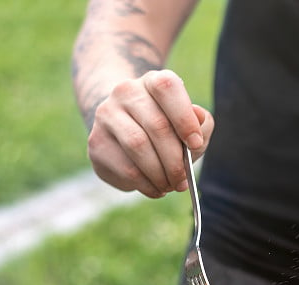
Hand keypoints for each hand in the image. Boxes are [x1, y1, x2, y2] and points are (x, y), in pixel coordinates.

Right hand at [87, 69, 214, 197]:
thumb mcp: (190, 123)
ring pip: (138, 146)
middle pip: (156, 125)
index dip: (184, 118)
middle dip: (175, 160)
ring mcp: (107, 115)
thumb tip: (198, 123)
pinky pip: (124, 167)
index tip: (196, 144)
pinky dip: (145, 184)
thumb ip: (201, 123)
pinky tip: (155, 188)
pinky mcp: (96, 141)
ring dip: (160, 174)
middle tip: (183, 181)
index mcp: (153, 82)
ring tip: (170, 186)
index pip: (167, 88)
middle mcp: (126, 92)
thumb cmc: (167, 127)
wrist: (124, 129)